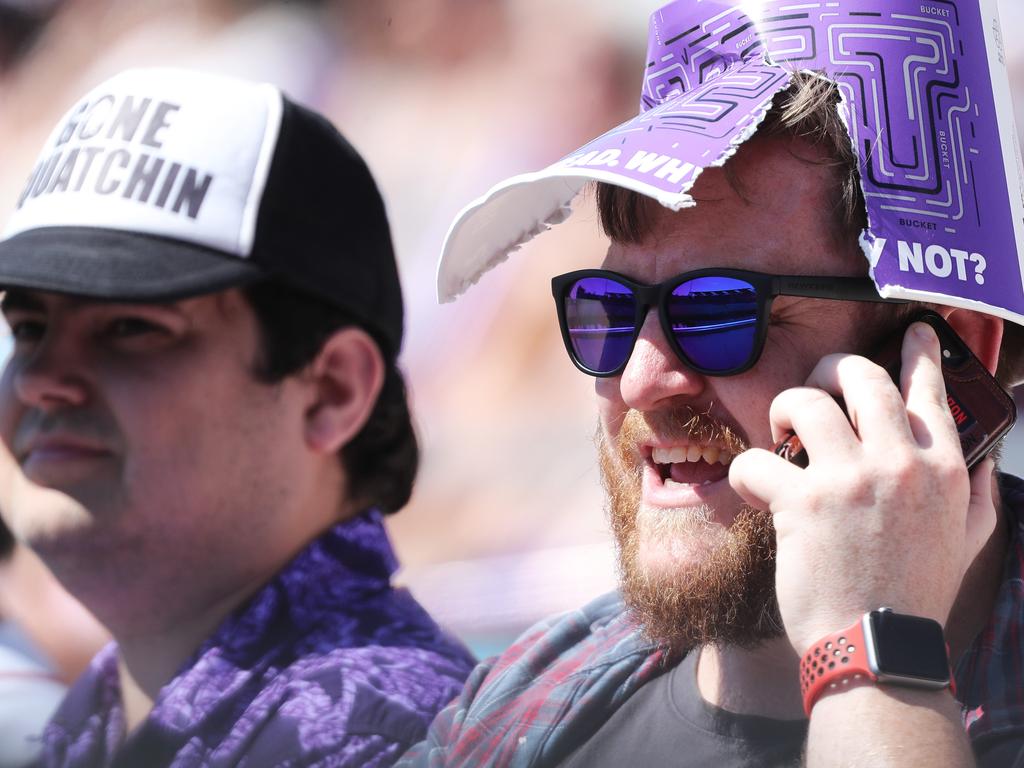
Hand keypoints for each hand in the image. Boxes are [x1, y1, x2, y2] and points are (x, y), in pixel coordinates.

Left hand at [728, 321, 997, 656]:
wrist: (877, 646)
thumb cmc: (914, 594)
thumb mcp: (967, 541)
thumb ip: (972, 491)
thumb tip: (976, 456)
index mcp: (942, 468)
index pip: (928, 391)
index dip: (920, 353)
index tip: (913, 331)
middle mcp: (899, 462)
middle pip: (858, 376)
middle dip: (829, 369)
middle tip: (814, 387)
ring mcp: (850, 479)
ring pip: (805, 402)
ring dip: (783, 410)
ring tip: (780, 436)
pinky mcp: (803, 502)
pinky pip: (758, 459)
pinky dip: (747, 471)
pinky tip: (756, 491)